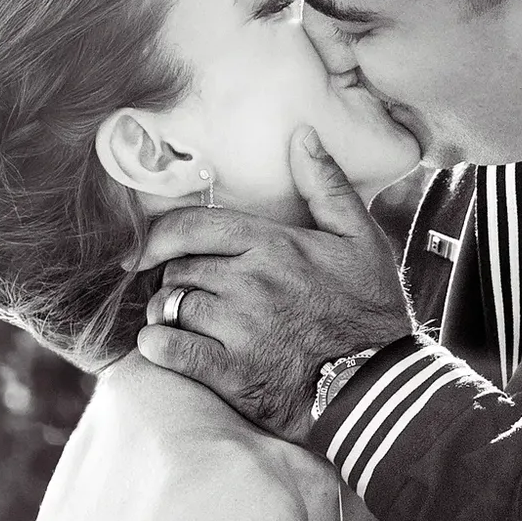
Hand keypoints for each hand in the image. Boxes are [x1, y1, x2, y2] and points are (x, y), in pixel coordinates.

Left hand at [129, 128, 414, 440]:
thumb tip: (301, 134)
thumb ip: (326, 185)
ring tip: (180, 319)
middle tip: (190, 290)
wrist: (379, 386)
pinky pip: (168, 350)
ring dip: (167, 313)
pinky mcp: (230, 373)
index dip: (158, 236)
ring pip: (170, 307)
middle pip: (178, 269)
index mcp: (272, 246)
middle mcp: (248, 284)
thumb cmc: (370, 311)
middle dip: (177, 278)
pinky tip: (165, 346)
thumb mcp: (360, 238)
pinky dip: (157, 346)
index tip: (142, 249)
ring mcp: (237, 330)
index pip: (191, 227)